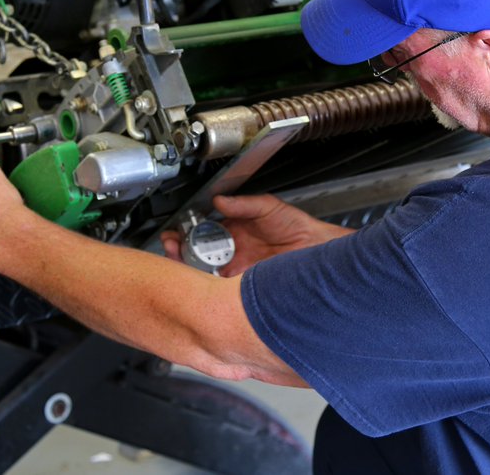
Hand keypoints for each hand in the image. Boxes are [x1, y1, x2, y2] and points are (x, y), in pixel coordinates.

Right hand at [161, 194, 350, 275]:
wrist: (318, 250)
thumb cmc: (299, 228)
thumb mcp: (268, 208)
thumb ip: (243, 205)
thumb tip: (219, 201)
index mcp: (234, 232)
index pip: (202, 232)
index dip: (186, 233)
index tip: (175, 233)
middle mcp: (233, 252)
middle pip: (198, 254)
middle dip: (180, 252)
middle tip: (171, 248)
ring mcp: (238, 270)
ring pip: (204, 273)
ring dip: (188, 270)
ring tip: (179, 263)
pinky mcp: (244, 287)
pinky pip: (221, 290)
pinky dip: (208, 288)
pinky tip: (199, 283)